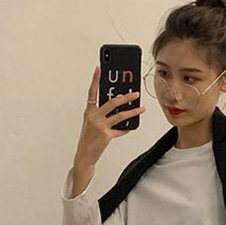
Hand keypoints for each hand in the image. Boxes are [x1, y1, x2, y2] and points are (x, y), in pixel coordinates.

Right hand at [71, 67, 144, 195]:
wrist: (84, 155)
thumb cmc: (89, 138)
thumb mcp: (92, 123)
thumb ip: (102, 114)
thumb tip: (118, 106)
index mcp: (89, 111)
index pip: (92, 92)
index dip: (95, 80)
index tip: (99, 68)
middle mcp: (93, 117)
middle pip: (112, 102)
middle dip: (126, 97)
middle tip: (135, 93)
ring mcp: (100, 126)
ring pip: (120, 115)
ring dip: (133, 111)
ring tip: (141, 108)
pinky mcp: (106, 135)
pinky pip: (121, 129)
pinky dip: (127, 128)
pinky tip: (132, 126)